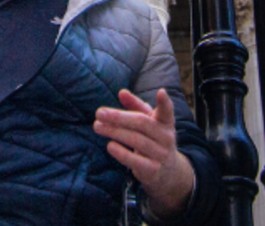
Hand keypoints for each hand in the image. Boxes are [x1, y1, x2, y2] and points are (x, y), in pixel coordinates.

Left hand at [94, 88, 196, 220]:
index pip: (167, 111)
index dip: (164, 102)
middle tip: (99, 113)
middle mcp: (166, 137)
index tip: (161, 92)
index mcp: (166, 122)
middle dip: (119, 117)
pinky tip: (109, 146)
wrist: (167, 171)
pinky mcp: (152, 170)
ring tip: (97, 126)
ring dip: (114, 132)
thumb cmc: (152, 138)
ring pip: (136, 140)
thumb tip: (121, 92)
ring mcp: (161, 154)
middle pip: (141, 123)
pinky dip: (121, 153)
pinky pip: (135, 161)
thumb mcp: (148, 121)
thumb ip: (135, 106)